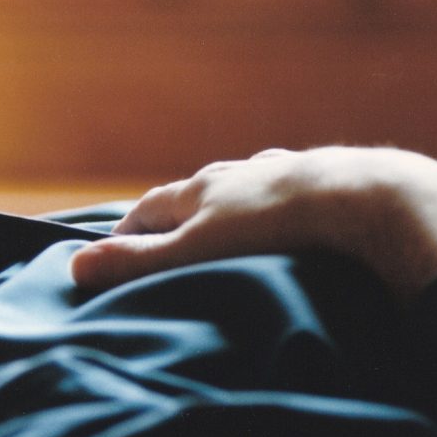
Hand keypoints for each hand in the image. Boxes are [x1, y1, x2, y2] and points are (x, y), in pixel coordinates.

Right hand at [69, 147, 436, 300]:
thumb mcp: (190, 254)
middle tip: (170, 247)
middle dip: (178, 218)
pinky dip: (282, 209)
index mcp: (199, 188)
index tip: (113, 252)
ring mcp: (285, 171)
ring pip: (246, 189)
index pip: (148, 207)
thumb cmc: (270, 230)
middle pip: (196, 193)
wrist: (362, 201)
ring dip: (232, 209)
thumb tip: (74, 265)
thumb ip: (136, 262)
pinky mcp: (328, 180)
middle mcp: (238, 172)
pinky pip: (293, 193)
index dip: (127, 230)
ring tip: (231, 235)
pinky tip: (293, 224)